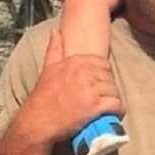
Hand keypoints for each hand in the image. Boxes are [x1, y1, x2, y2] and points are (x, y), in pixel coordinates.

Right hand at [15, 29, 124, 147]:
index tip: (98, 87)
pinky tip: (113, 115)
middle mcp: (84, 72)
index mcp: (76, 62)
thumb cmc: (42, 99)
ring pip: (115, 91)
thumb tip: (55, 31)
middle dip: (109, 89)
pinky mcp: (95, 106)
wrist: (37, 122)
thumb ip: (54, 49)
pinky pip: (116, 104)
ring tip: (107, 109)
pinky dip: (117, 111)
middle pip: (110, 77)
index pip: (103, 63)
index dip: (103, 76)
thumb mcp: (47, 69)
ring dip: (114, 100)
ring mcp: (90, 89)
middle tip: (103, 100)